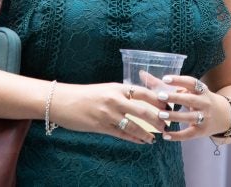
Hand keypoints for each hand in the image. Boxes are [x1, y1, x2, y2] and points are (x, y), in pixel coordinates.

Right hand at [49, 82, 168, 144]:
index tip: (168, 106)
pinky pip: (122, 134)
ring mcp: (108, 114)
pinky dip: (134, 139)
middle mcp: (114, 100)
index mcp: (117, 88)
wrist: (62, 101)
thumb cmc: (85, 94)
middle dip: (157, 119)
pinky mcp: (101, 126)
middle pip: (143, 110)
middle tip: (167, 124)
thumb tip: (140, 100)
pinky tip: (142, 142)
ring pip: (134, 125)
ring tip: (155, 138)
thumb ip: (122, 94)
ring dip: (147, 132)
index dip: (158, 100)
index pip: (143, 93)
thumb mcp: (106, 89)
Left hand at [148, 74, 230, 140]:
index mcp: (201, 90)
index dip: (179, 80)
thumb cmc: (199, 99)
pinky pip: (189, 134)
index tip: (165, 79)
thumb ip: (166, 84)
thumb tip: (142, 73)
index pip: (191, 82)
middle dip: (176, 98)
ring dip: (175, 116)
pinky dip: (177, 136)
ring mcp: (204, 117)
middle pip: (190, 99)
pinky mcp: (201, 131)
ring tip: (160, 115)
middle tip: (160, 96)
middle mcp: (204, 103)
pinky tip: (165, 135)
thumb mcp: (189, 90)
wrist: (224, 116)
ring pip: (190, 117)